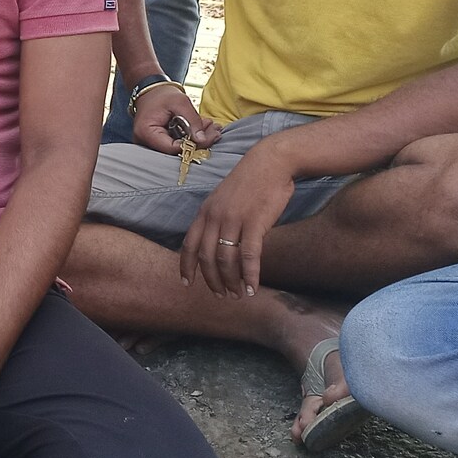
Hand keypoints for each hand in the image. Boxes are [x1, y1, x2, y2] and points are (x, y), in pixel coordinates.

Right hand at [130, 82, 219, 156]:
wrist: (152, 92)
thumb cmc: (162, 95)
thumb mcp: (180, 102)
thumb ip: (192, 120)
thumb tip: (202, 139)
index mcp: (147, 132)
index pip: (171, 148)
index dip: (191, 144)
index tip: (206, 135)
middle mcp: (147, 142)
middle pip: (176, 151)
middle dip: (198, 142)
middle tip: (214, 130)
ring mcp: (154, 144)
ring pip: (180, 149)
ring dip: (198, 139)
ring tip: (211, 127)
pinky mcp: (162, 143)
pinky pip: (179, 144)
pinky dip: (192, 137)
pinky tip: (203, 128)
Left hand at [181, 142, 296, 297]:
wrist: (271, 162)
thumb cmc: (250, 182)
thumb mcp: (223, 199)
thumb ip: (216, 219)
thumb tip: (216, 243)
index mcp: (205, 212)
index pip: (189, 244)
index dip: (186, 266)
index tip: (186, 283)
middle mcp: (215, 217)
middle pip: (206, 257)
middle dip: (211, 280)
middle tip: (220, 295)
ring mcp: (234, 220)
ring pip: (226, 260)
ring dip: (231, 281)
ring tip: (237, 294)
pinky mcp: (255, 223)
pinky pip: (249, 256)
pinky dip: (249, 275)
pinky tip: (252, 288)